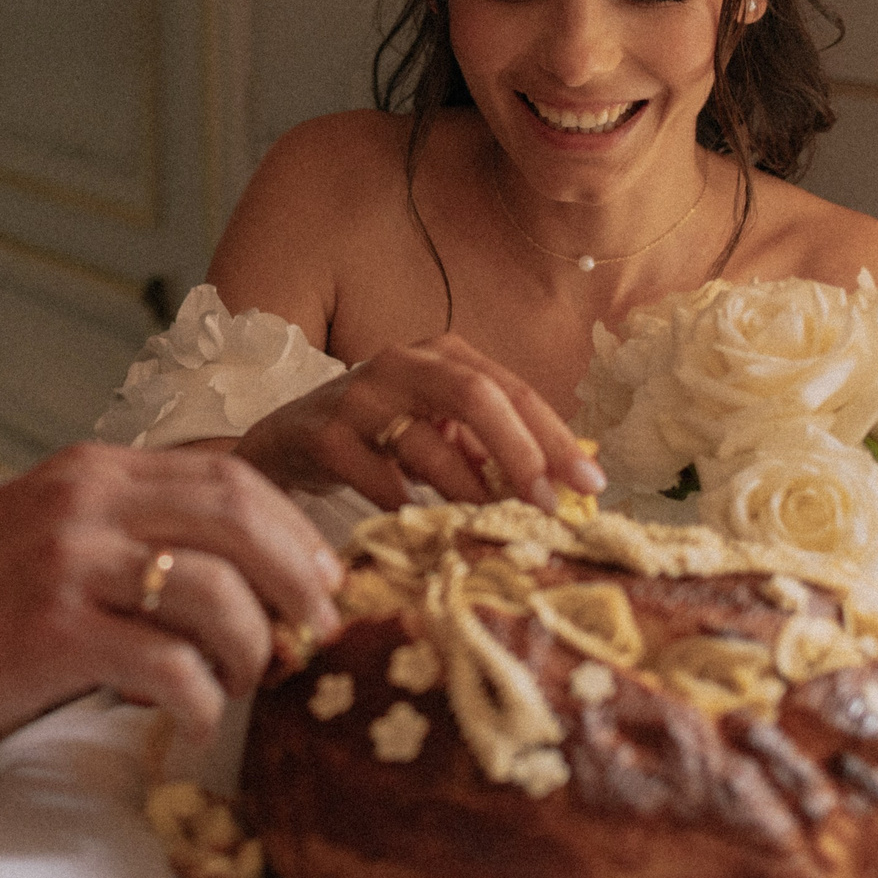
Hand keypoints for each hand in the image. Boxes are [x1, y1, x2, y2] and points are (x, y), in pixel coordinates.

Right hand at [0, 443, 343, 739]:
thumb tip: (250, 573)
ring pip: (212, 590)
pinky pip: (163, 664)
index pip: (231, 476)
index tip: (324, 579)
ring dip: (252, 647)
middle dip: (299, 578)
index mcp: (99, 470)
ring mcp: (70, 562)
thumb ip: (140, 528)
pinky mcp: (52, 630)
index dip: (295, 529)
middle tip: (317, 630)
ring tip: (245, 681)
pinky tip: (196, 718)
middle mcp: (89, 502)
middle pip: (238, 517)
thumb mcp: (61, 527)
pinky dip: (200, 699)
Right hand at [233, 333, 601, 510]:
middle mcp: (403, 364)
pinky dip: (402, 499)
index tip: (591, 485)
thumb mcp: (440, 433)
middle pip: (476, 395)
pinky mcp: (322, 433)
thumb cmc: (378, 438)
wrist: (286, 442)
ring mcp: (359, 395)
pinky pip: (372, 472)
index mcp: (445, 356)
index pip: (513, 391)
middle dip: (520, 451)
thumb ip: (492, 451)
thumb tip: (565, 488)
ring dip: (466, 485)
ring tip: (489, 519)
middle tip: (547, 502)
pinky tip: (418, 521)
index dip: (556, 438)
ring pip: (425, 437)